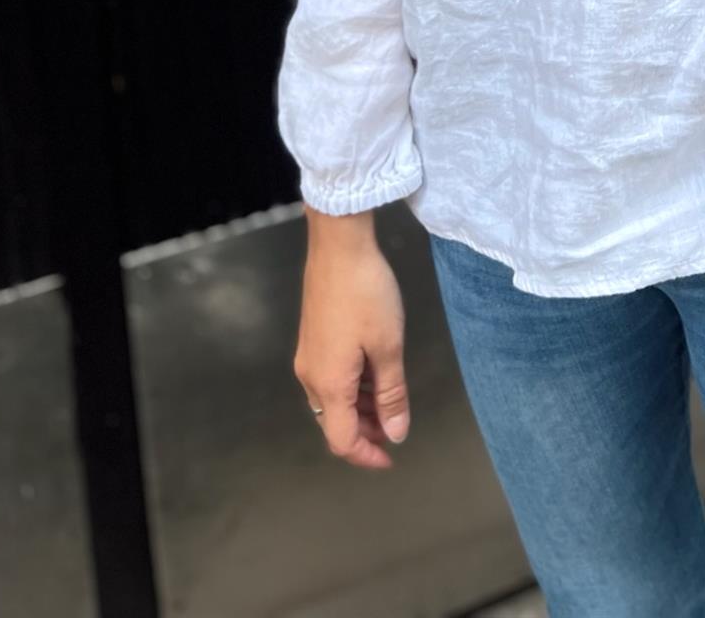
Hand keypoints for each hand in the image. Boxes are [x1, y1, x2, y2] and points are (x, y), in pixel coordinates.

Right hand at [294, 224, 410, 470]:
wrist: (338, 246)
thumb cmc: (367, 295)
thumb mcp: (388, 346)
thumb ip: (391, 394)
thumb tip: (395, 434)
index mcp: (327, 384)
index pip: (342, 440)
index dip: (367, 455)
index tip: (392, 458)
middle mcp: (309, 375)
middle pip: (334, 421)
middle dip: (365, 431)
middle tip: (396, 426)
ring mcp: (308, 355)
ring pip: (332, 399)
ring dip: (360, 407)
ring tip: (391, 399)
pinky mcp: (312, 337)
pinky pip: (330, 377)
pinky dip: (352, 386)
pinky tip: (375, 372)